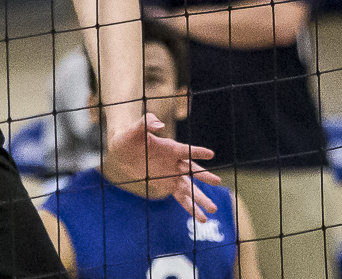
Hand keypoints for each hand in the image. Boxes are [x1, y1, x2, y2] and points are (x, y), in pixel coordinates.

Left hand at [100, 112, 220, 216]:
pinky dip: (190, 208)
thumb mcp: (136, 128)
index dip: (197, 152)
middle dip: (204, 177)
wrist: (124, 151)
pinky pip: (181, 198)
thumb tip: (159, 125)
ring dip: (201, 199)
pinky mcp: (167, 185)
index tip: (210, 154)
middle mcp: (175, 162)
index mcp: (170, 147)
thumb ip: (147, 122)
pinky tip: (200, 218)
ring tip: (213, 210)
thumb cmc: (131, 136)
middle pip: (193, 171)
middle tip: (218, 182)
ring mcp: (172, 175)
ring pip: (190, 188)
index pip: (186, 150)